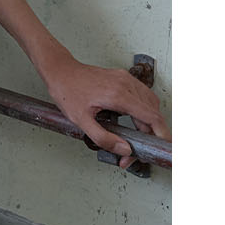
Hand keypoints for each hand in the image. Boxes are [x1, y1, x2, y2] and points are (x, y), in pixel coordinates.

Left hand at [41, 43, 170, 167]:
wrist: (62, 72)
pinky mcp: (123, 78)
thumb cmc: (68, 93)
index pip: (151, 116)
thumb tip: (124, 150)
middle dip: (150, 135)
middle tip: (136, 153)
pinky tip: (134, 123)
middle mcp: (126, 84)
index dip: (161, 134)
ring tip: (135, 140)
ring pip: (150, 103)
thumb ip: (104, 139)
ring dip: (148, 123)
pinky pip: (142, 95)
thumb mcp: (82, 122)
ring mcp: (126, 79)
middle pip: (152, 112)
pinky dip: (144, 111)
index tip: (163, 147)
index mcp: (118, 95)